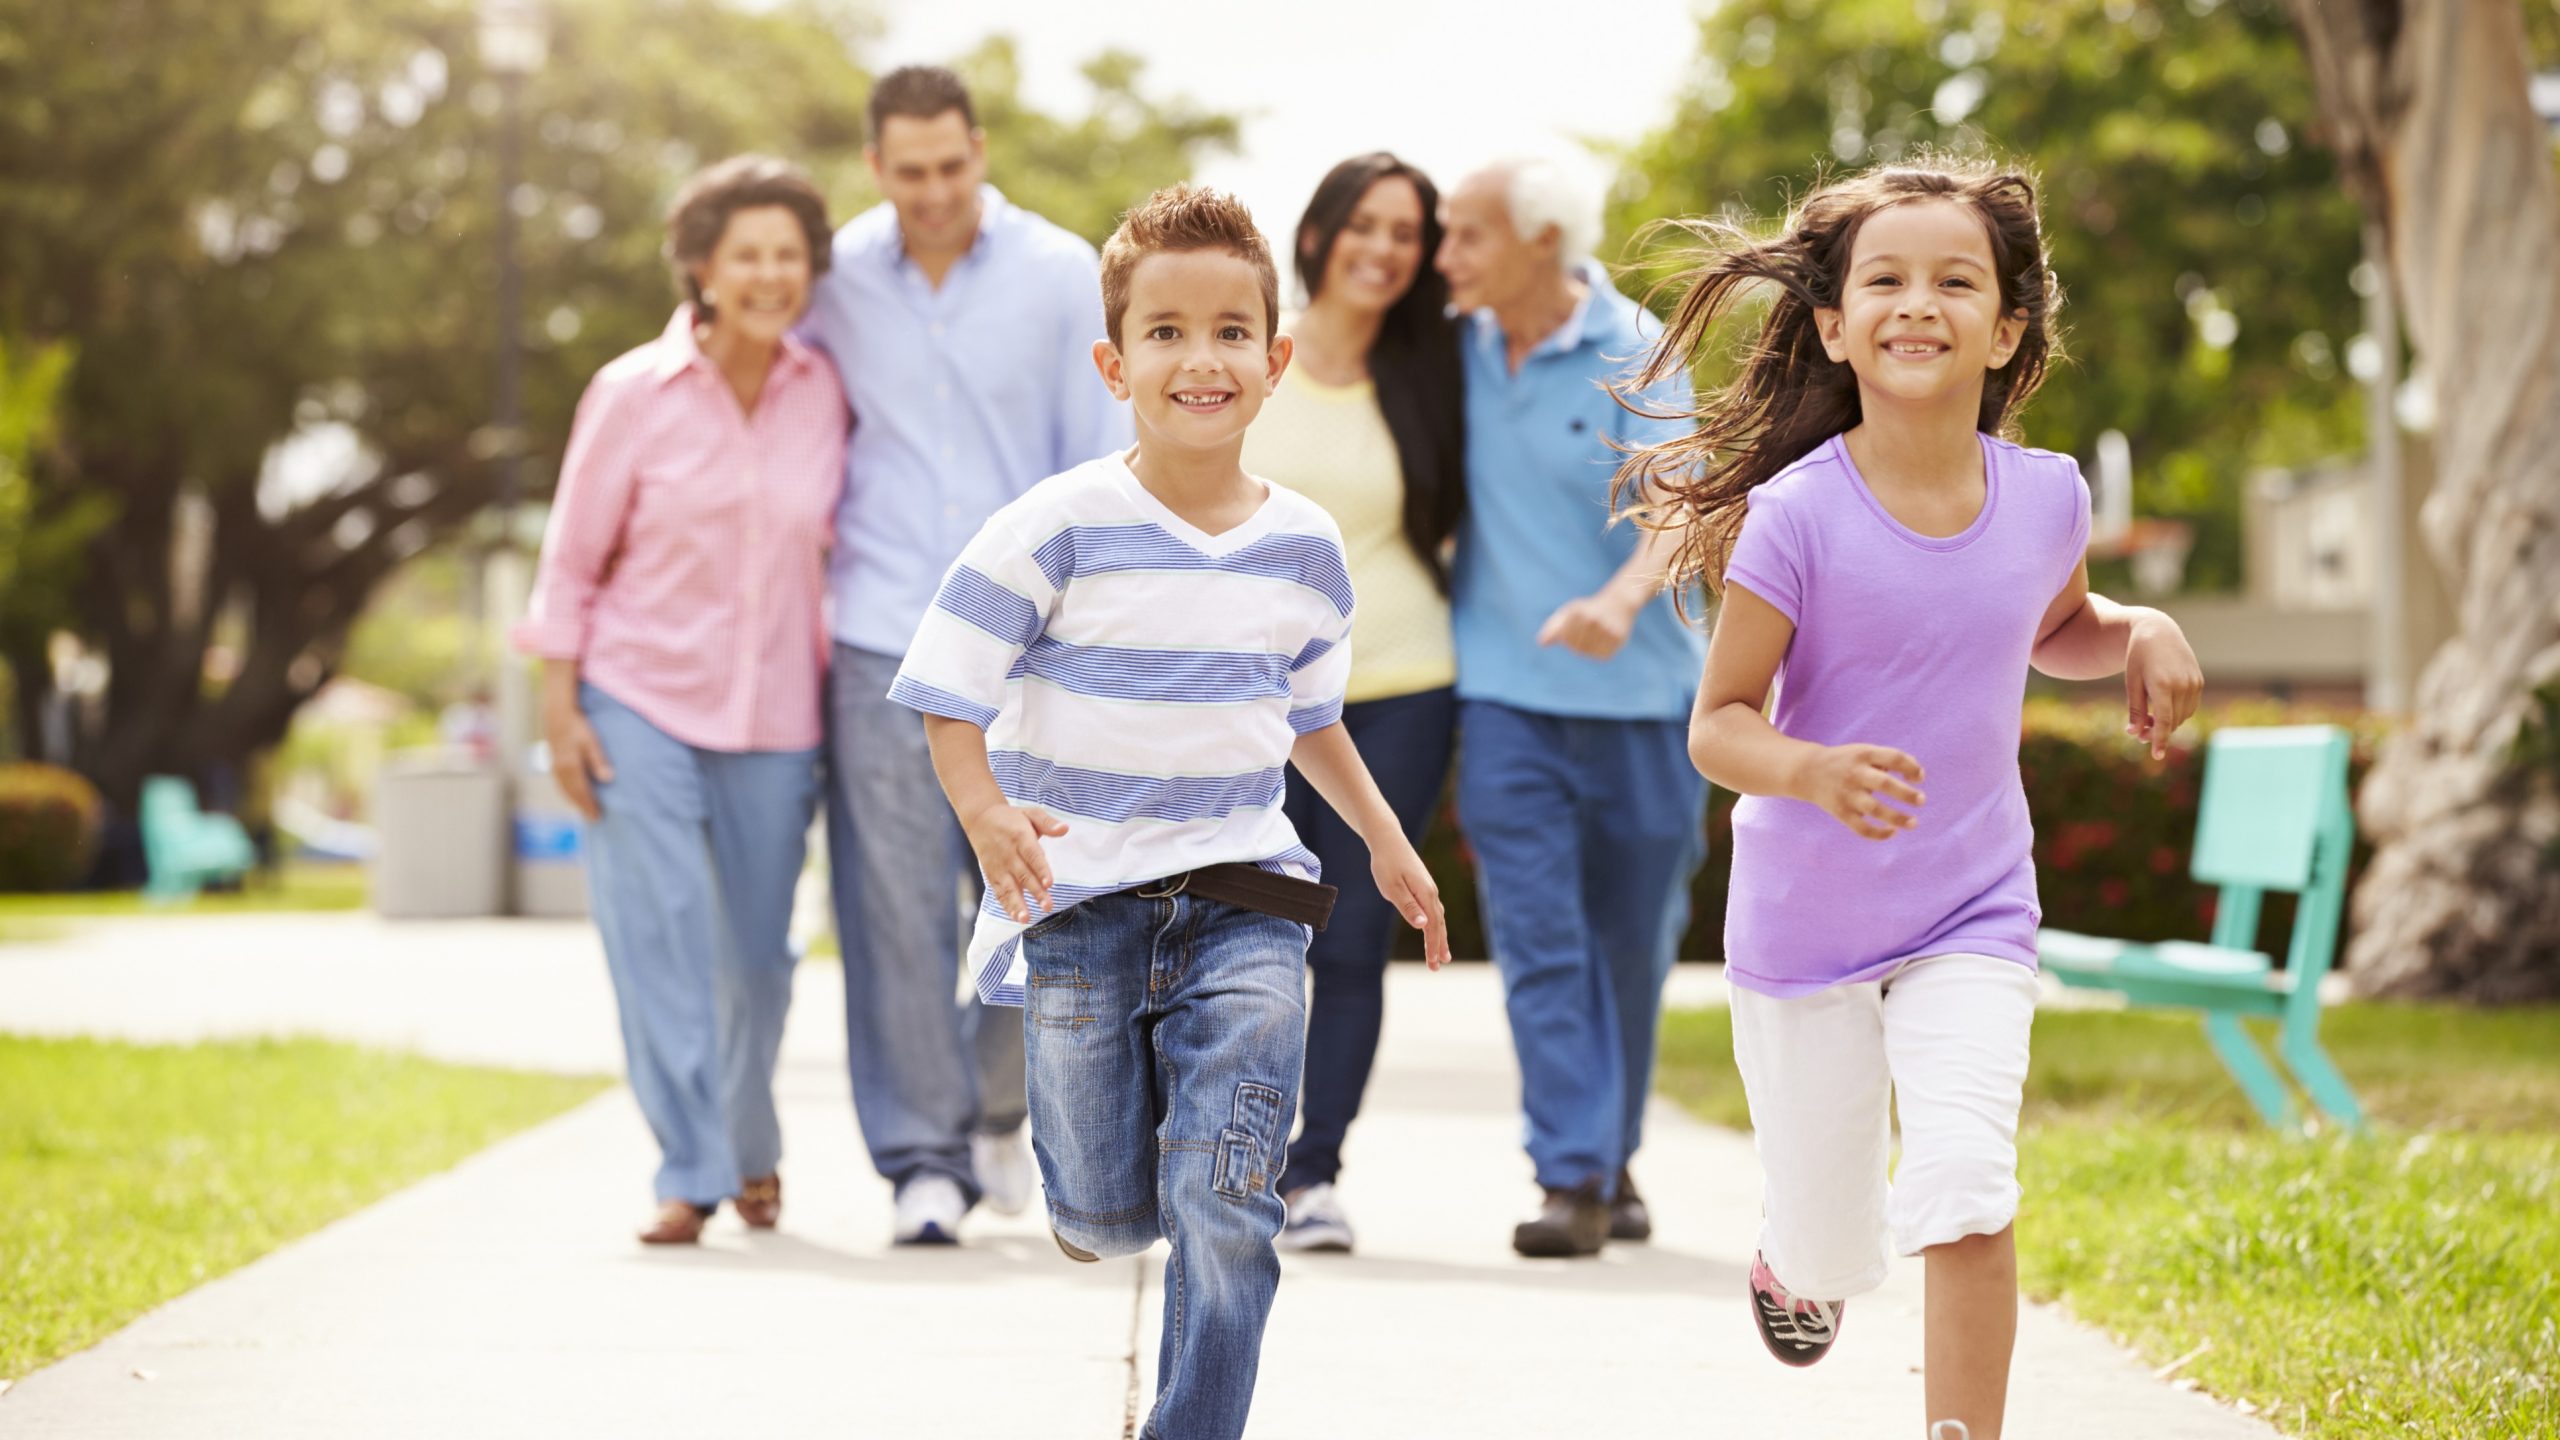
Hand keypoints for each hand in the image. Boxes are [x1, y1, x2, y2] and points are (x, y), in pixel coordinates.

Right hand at [544, 704, 613, 820]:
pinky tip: (573, 795)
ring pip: (565, 790)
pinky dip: (567, 793)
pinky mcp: (553, 763)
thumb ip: (599, 760)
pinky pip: (560, 784)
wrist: (557, 714)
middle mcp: (560, 769)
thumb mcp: (592, 741)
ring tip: (585, 811)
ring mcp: (554, 767)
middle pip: (572, 794)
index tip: (598, 816)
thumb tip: (607, 779)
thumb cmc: (578, 726)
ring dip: (574, 801)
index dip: (589, 805)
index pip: (581, 791)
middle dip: (582, 807)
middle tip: (593, 819)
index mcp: (570, 765)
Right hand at [961, 799, 1068, 922]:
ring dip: (1017, 904)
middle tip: (1047, 906)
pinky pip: (999, 892)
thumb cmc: (1012, 818)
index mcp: (1020, 837)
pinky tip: (1016, 917)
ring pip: (1009, 887)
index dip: (1041, 870)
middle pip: (1023, 875)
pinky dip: (1006, 905)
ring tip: (1026, 918)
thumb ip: (1048, 822)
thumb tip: (1064, 829)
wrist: (981, 818)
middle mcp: (1009, 854)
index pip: (1032, 855)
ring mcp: (999, 866)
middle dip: (1035, 892)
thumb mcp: (1031, 813)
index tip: (1049, 883)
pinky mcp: (992, 875)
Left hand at [1370, 838, 1450, 969]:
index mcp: (1425, 895)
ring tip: (1442, 954)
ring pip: (1438, 917)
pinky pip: (1433, 910)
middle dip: (1439, 946)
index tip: (1434, 964)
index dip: (1433, 947)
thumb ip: (1408, 907)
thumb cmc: (1386, 864)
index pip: (1433, 927)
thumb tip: (1423, 926)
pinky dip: (1436, 924)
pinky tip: (1433, 929)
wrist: (1388, 839)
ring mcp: (1428, 889)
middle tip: (1438, 966)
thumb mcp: (1392, 887)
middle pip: (1439, 924)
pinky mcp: (1423, 886)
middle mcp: (1431, 892)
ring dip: (1440, 937)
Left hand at [1535, 590, 1639, 660]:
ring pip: (1588, 652)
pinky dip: (1599, 652)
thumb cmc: (1589, 610)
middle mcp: (1593, 620)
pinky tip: (1602, 640)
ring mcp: (1606, 630)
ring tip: (1593, 636)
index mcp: (1578, 612)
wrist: (1619, 603)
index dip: (1566, 637)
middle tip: (1585, 632)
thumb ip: (1554, 627)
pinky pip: (1601, 656)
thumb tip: (1542, 644)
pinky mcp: (1618, 640)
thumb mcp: (1570, 612)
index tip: (1573, 629)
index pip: (1564, 639)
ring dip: (1587, 648)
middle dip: (1576, 643)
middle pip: (1575, 647)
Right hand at [1793, 743, 1924, 840]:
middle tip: (1921, 800)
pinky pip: (1861, 828)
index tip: (1919, 778)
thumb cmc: (1846, 762)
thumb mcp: (1864, 752)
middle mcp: (1855, 773)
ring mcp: (1846, 794)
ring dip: (1897, 818)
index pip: (1894, 758)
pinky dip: (1878, 833)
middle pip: (1884, 784)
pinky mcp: (1840, 811)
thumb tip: (1916, 777)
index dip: (1911, 768)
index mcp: (1863, 754)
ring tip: (1913, 823)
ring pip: (1874, 809)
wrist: (1807, 771)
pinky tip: (1892, 832)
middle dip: (1906, 794)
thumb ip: (1889, 759)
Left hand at [2124, 613, 2203, 760]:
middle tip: (2140, 733)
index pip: (2163, 720)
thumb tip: (2134, 734)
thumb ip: (2135, 709)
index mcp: (2162, 684)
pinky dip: (2177, 713)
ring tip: (2147, 718)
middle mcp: (2182, 684)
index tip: (2157, 756)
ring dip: (2167, 723)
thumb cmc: (2139, 658)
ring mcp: (2193, 683)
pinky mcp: (2199, 682)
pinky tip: (2163, 707)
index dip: (2159, 739)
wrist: (2158, 632)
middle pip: (2172, 721)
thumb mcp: (2131, 682)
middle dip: (2157, 731)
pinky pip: (2189, 707)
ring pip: (2182, 717)